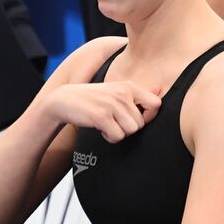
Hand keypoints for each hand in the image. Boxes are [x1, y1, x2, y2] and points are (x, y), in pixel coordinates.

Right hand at [43, 81, 161, 143]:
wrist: (64, 100)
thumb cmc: (92, 98)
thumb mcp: (115, 91)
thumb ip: (137, 94)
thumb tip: (159, 91)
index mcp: (128, 86)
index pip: (156, 104)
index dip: (149, 116)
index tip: (136, 119)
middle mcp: (122, 93)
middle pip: (141, 123)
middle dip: (128, 128)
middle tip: (114, 121)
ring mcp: (112, 104)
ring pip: (131, 131)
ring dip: (119, 133)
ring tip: (108, 124)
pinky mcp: (101, 116)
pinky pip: (117, 136)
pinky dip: (109, 137)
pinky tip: (101, 129)